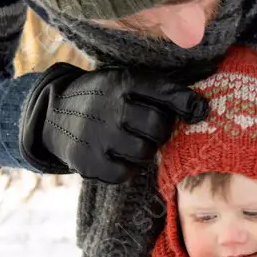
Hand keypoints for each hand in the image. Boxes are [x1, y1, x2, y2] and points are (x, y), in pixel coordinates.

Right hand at [20, 62, 209, 183]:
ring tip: (131, 140)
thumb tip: (203, 110)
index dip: (187, 103)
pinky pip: (125, 173)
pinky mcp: (88, 162)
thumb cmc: (103, 99)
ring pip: (144, 152)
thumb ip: (160, 91)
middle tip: (151, 129)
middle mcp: (109, 107)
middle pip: (159, 127)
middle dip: (161, 131)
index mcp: (121, 82)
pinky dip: (127, 167)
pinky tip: (116, 154)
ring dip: (144, 150)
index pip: (164, 91)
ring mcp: (97, 136)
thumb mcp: (125, 83)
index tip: (201, 111)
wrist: (53, 114)